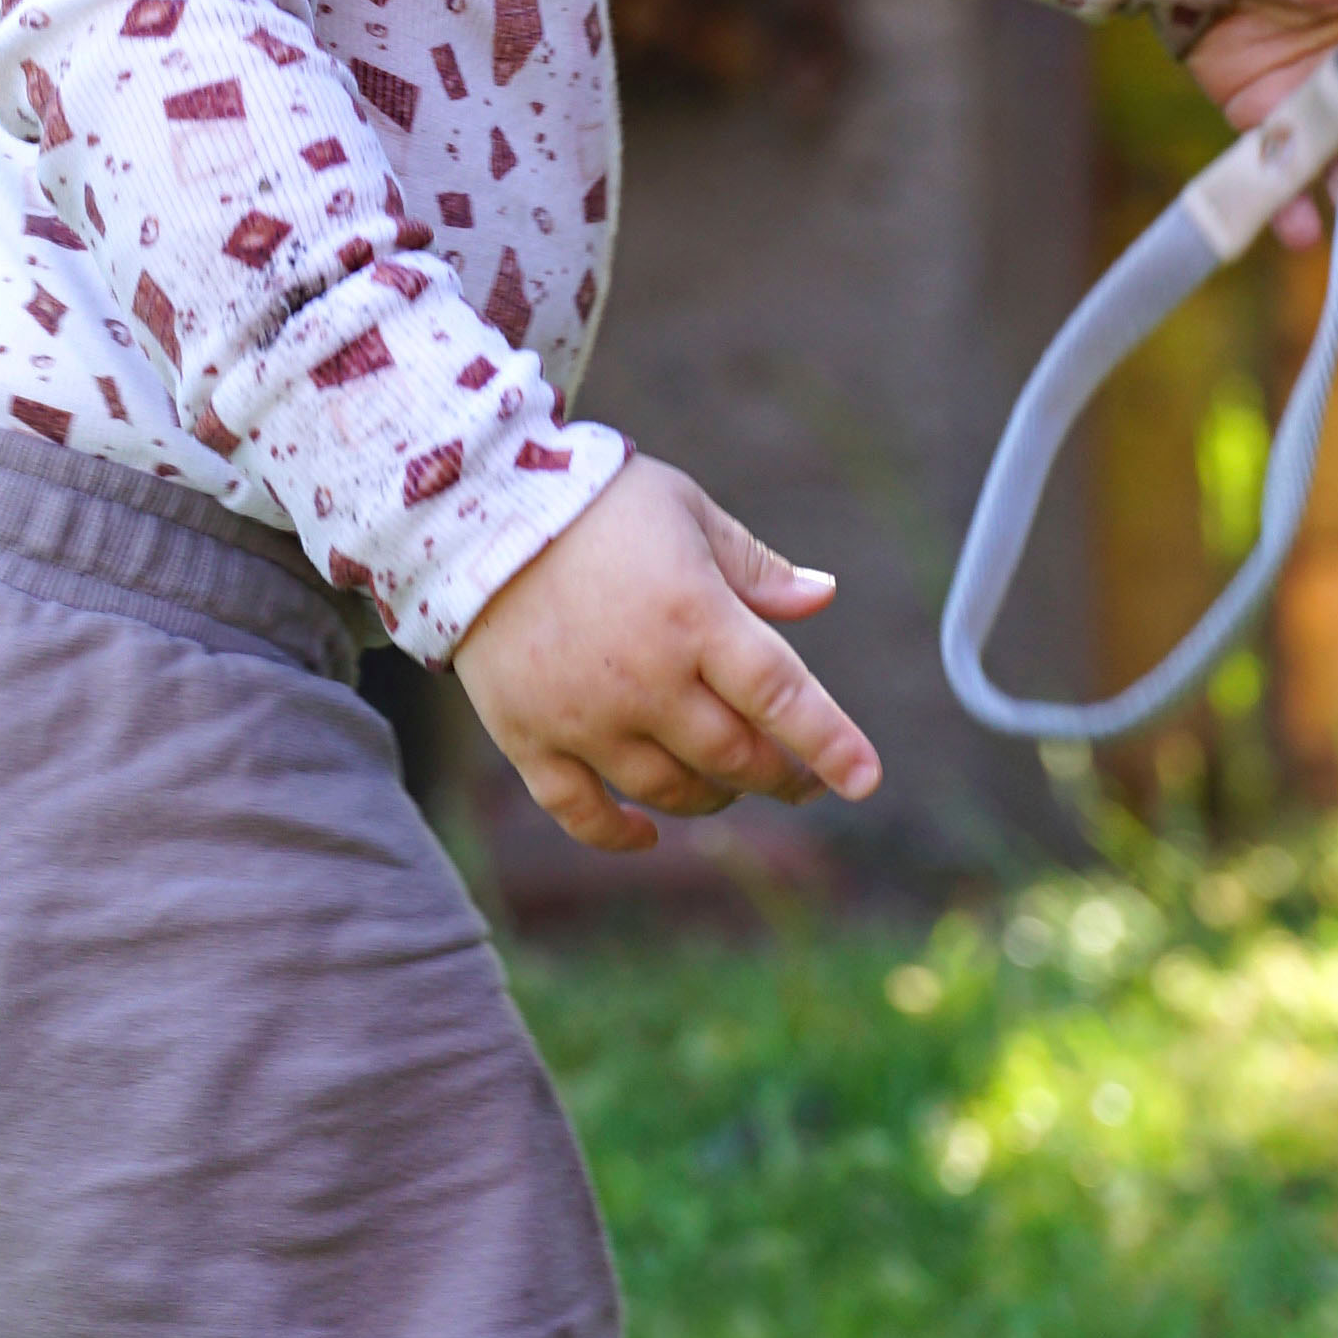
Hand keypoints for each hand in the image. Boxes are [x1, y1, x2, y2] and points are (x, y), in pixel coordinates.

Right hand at [448, 458, 880, 855]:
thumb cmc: (596, 503)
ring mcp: (584, 717)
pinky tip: (649, 833)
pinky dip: (621, 835)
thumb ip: (755, 567)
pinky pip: (582, 813)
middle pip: (734, 757)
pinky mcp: (529, 738)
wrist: (470, 510)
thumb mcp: (688, 512)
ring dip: (713, 796)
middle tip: (800, 777)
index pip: (782, 695)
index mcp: (695, 616)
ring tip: (727, 781)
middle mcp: (645, 678)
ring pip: (670, 791)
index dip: (831, 743)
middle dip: (780, 775)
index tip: (867, 781)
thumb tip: (822, 598)